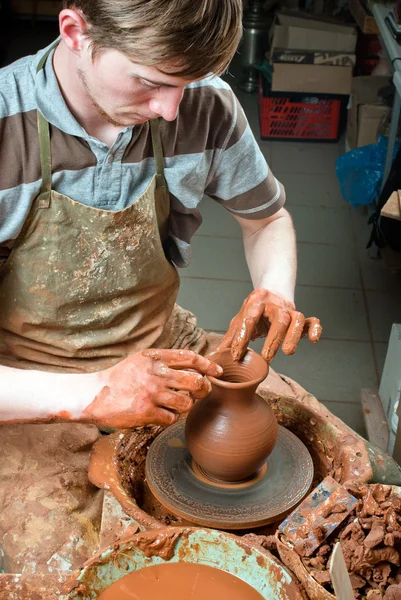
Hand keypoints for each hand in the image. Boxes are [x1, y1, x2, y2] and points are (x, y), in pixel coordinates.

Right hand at [82, 349, 221, 427]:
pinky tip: (160, 414)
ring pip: (187, 403)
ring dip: (185, 407)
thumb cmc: (120, 378)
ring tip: (175, 405)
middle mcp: (155, 373)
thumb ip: (164, 361)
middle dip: (203, 389)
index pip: (190, 358)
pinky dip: (169, 418)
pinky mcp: (146, 412)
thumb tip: (194, 365)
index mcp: (155, 358)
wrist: (94, 395)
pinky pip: (172, 418)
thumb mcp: (141, 360)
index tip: (217, 372)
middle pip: (196, 382)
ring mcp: (152, 393)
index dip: (208, 365)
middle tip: (200, 393)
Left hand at [216, 289, 321, 362]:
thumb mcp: (239, 320)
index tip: (237, 356)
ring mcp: (290, 310)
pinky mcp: (301, 317)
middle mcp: (275, 305)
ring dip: (294, 336)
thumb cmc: (254, 311)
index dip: (242, 338)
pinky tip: (314, 340)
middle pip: (279, 319)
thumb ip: (231, 337)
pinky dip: (315, 329)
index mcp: (256, 302)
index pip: (249, 319)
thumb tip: (216, 356)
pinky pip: (312, 321)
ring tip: (288, 352)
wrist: (272, 293)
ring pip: (297, 319)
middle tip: (267, 358)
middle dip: (273, 339)